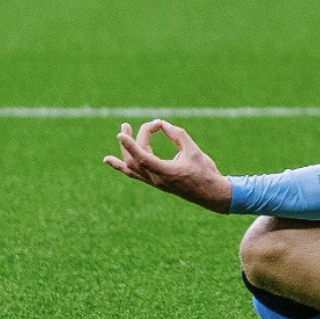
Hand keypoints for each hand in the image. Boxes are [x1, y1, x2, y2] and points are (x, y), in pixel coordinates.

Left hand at [103, 119, 232, 212]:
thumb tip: (162, 124)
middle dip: (131, 141)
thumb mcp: (193, 150)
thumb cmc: (205, 172)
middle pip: (135, 159)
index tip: (121, 134)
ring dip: (124, 149)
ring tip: (123, 131)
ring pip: (131, 167)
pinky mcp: (155, 181)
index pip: (143, 158)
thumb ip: (177, 135)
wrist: (210, 194)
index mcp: (166, 172)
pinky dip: (121, 166)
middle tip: (134, 125)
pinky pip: (134, 174)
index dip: (131, 146)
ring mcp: (154, 182)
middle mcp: (157, 179)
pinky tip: (109, 159)